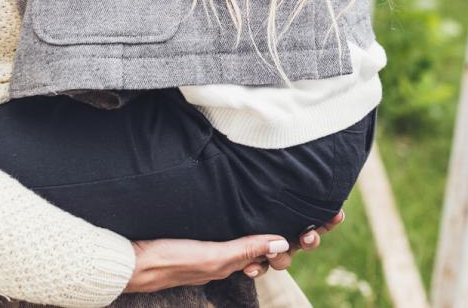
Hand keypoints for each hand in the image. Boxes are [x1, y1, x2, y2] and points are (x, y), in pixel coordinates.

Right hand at [125, 210, 345, 290]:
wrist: (130, 258)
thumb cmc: (170, 259)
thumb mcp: (213, 257)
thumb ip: (246, 250)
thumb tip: (284, 244)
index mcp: (240, 259)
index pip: (284, 246)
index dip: (310, 231)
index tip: (336, 214)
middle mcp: (236, 251)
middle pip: (280, 241)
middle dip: (305, 230)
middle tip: (324, 217)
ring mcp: (225, 241)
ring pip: (266, 235)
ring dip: (286, 227)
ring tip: (304, 220)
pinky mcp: (212, 230)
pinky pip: (245, 227)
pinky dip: (260, 223)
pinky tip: (267, 207)